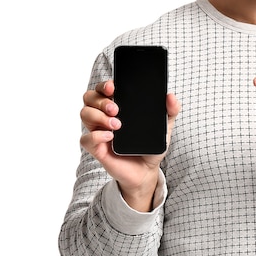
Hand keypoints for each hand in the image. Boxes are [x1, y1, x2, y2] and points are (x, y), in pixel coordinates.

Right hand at [80, 80, 180, 210]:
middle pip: (89, 98)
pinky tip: (110, 137)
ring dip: (99, 116)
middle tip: (116, 109)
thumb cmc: (151, 145)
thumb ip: (171, 110)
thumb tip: (171, 96)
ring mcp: (99, 131)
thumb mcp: (164, 126)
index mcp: (118, 106)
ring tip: (117, 125)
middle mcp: (104, 115)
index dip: (105, 85)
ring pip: (85, 114)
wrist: (147, 170)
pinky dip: (96, 136)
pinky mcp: (96, 148)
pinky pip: (86, 138)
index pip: (104, 89)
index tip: (113, 87)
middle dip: (101, 100)